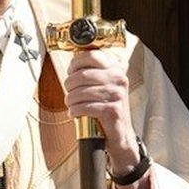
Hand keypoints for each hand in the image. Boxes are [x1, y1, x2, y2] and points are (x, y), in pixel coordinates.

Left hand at [63, 49, 144, 180]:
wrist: (120, 132)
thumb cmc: (107, 107)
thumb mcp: (103, 85)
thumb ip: (91, 72)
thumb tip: (72, 65)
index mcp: (116, 69)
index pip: (92, 55)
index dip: (76, 63)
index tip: (71, 72)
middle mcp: (119, 79)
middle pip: (82, 74)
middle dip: (69, 84)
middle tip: (68, 92)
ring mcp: (117, 95)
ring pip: (81, 92)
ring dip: (70, 100)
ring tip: (70, 104)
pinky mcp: (113, 111)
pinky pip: (85, 107)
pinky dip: (75, 111)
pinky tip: (74, 113)